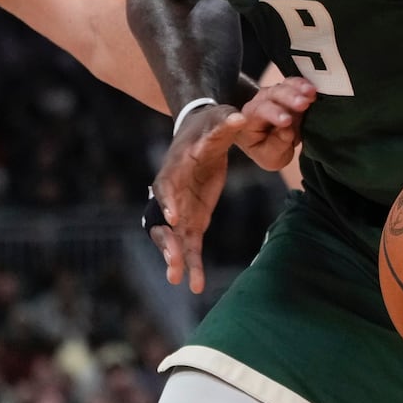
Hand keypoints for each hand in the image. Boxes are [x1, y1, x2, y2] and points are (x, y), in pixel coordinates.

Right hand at [148, 104, 246, 293]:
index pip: (165, 187)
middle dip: (167, 240)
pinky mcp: (192, 221)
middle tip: (173, 260)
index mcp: (174, 169)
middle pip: (162, 220)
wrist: (201, 135)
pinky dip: (193, 265)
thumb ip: (227, 122)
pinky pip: (190, 246)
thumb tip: (241, 116)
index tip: (173, 218)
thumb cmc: (209, 126)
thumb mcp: (217, 121)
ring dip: (174, 258)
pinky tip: (196, 285)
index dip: (167, 203)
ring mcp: (179, 210)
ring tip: (176, 278)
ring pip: (172, 238)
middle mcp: (171, 193)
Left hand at [234, 77, 315, 170]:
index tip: (287, 121)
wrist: (275, 145)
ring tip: (311, 94)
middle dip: (287, 98)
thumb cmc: (268, 151)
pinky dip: (304, 85)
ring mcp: (273, 95)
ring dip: (298, 89)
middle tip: (302, 104)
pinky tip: (313, 90)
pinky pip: (294, 84)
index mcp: (249, 119)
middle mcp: (259, 103)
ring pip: (283, 86)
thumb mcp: (270, 158)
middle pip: (270, 95)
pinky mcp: (287, 91)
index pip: (258, 112)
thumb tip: (287, 131)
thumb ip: (276, 146)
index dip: (273, 114)